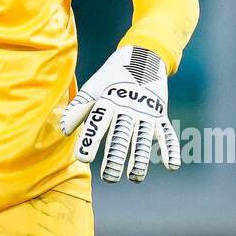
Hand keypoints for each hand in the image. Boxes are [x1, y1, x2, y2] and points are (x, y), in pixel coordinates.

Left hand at [59, 45, 179, 182]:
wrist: (142, 57)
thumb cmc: (110, 78)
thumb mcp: (92, 88)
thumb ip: (78, 109)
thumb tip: (64, 131)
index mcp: (109, 100)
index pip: (97, 123)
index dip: (90, 140)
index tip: (83, 158)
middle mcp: (128, 107)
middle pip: (121, 135)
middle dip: (115, 158)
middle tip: (109, 177)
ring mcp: (147, 111)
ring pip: (143, 138)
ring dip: (141, 159)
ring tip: (135, 178)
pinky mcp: (161, 114)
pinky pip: (168, 133)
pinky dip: (172, 149)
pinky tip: (172, 167)